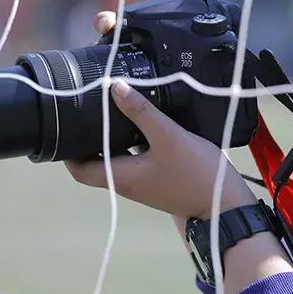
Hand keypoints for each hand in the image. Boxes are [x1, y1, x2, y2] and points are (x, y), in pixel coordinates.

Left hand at [64, 11, 256, 219]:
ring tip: (110, 107)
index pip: (79, 170)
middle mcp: (126, 182)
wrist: (226, 205)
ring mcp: (142, 181)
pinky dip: (130, 140)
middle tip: (87, 108)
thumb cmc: (195, 174)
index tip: (66, 124)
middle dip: (88, 137)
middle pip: (95, 162)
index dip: (67, 151)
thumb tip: (114, 87)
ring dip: (109, 137)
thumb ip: (142, 112)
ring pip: (115, 158)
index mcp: (120, 177)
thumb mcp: (168, 137)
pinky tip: (140, 119)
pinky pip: (134, 157)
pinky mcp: (158, 176)